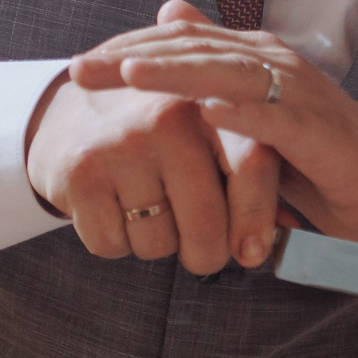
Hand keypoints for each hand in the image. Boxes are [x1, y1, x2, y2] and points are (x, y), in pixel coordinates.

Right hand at [24, 68, 275, 274]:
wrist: (66, 110)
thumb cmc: (154, 133)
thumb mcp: (204, 133)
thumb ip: (251, 170)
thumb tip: (290, 228)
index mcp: (209, 104)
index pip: (251, 169)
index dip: (256, 219)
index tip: (253, 253)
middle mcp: (166, 119)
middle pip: (205, 227)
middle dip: (205, 252)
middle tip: (197, 246)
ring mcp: (120, 146)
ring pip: (158, 245)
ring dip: (155, 244)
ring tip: (144, 206)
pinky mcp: (80, 173)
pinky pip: (112, 246)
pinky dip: (115, 241)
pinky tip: (111, 207)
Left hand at [69, 1, 357, 254]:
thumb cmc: (313, 158)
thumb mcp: (250, 114)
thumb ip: (211, 69)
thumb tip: (167, 12)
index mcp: (250, 58)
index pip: (179, 43)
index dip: (126, 49)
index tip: (79, 68)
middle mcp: (272, 63)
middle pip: (192, 51)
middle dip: (132, 59)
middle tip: (79, 72)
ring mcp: (297, 93)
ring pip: (228, 73)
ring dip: (176, 73)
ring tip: (128, 77)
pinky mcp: (319, 131)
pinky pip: (276, 118)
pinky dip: (242, 111)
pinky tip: (208, 109)